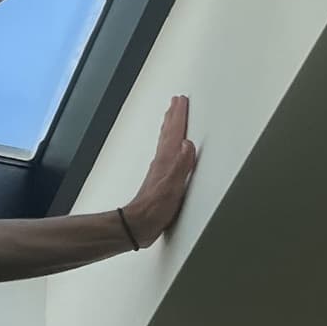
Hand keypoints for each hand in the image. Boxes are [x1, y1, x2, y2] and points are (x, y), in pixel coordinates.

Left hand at [123, 95, 197, 246]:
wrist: (139, 224)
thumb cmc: (156, 208)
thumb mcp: (173, 187)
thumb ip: (181, 165)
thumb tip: (187, 144)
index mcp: (167, 160)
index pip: (175, 133)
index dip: (179, 116)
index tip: (182, 100)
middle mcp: (162, 162)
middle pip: (168, 133)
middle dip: (173, 116)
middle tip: (176, 102)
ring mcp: (160, 170)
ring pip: (166, 142)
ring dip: (170, 127)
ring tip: (172, 117)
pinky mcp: (161, 180)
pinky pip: (166, 154)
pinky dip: (170, 145)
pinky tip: (173, 149)